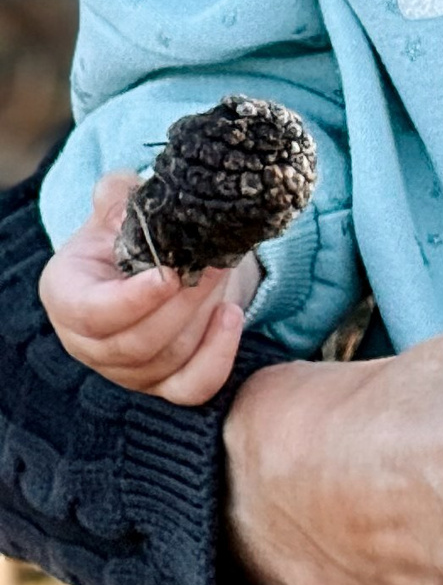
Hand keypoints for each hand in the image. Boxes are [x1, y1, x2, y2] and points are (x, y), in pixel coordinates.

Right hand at [40, 173, 258, 404]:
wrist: (158, 259)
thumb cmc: (131, 233)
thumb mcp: (118, 206)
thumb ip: (116, 197)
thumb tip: (122, 196)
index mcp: (68, 297)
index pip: (92, 315)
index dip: (131, 301)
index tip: (169, 275)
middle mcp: (89, 343)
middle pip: (136, 343)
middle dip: (182, 303)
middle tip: (215, 262)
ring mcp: (126, 370)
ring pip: (168, 361)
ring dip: (203, 317)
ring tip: (225, 272)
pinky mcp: (163, 384)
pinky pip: (193, 387)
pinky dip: (217, 356)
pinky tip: (232, 316)